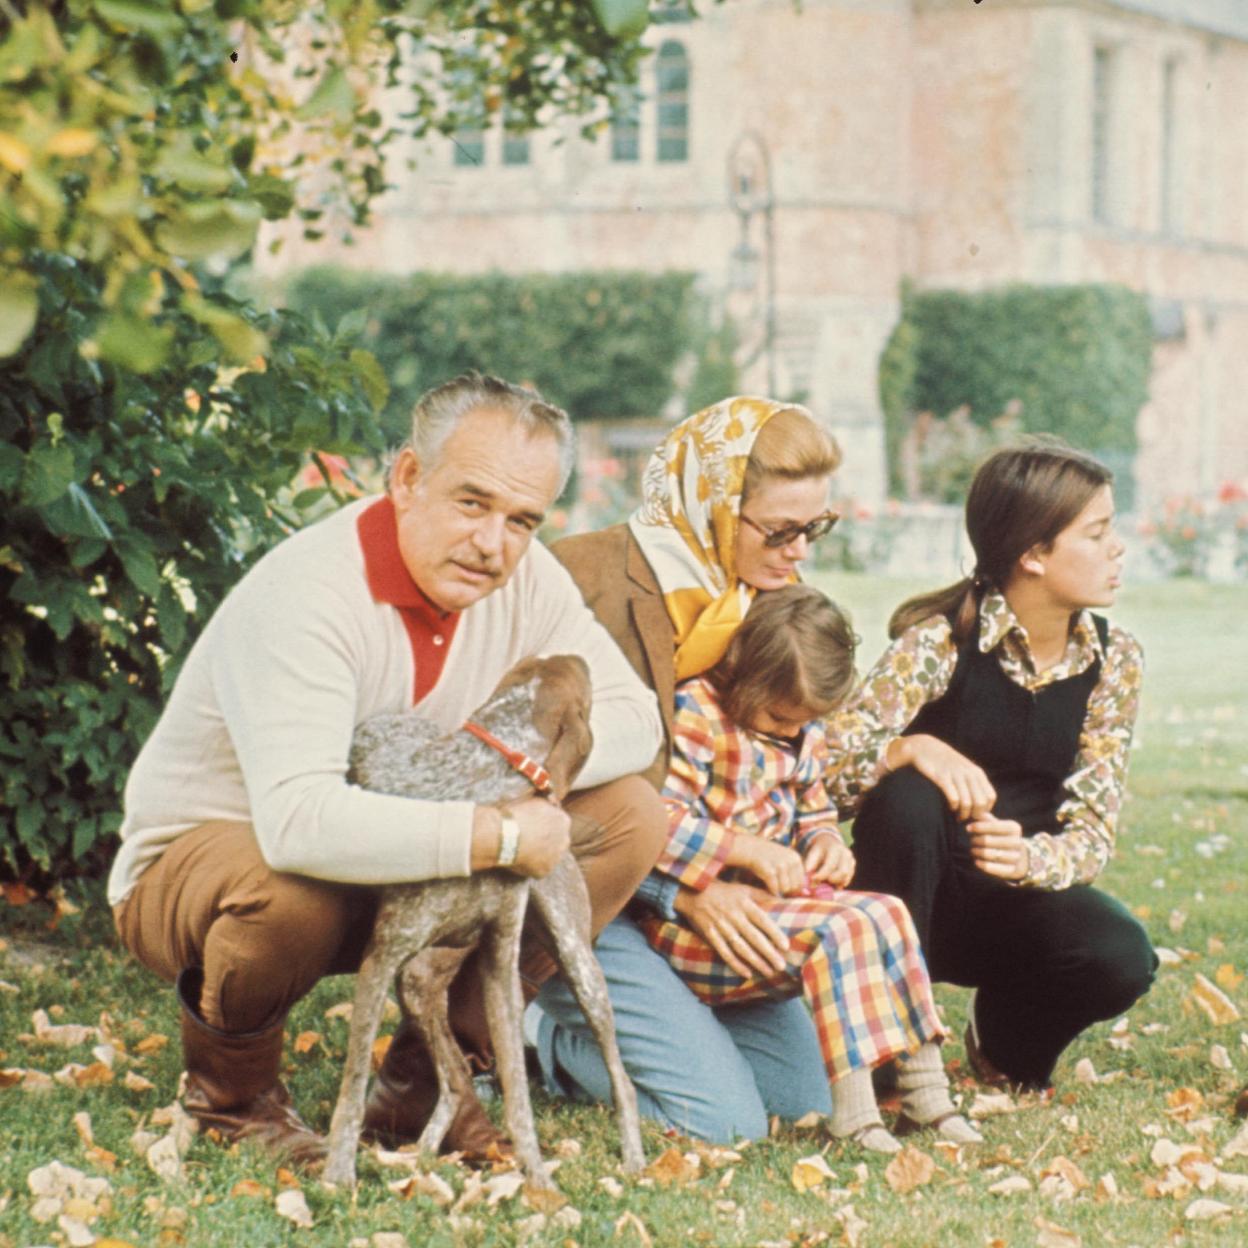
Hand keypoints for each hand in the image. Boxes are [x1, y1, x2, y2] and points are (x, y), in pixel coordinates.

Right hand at [471, 798, 569, 877]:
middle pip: (557, 840)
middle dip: (546, 839)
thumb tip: (549, 800)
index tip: (533, 824)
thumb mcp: (534, 800)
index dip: (545, 823)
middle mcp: (565, 839)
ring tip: (522, 849)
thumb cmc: (516, 812)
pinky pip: (539, 868)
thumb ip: (546, 801)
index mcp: (564, 820)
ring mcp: (556, 857)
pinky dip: (531, 866)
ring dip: (540, 853)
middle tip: (529, 838)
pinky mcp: (545, 871)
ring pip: (550, 856)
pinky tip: (519, 859)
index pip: (558, 822)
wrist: (504, 833)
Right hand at [674, 879, 789, 979]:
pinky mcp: (710, 935)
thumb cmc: (723, 890)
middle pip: (753, 937)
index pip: (762, 920)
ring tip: (768, 972)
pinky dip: (735, 963)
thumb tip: (782, 900)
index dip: (774, 933)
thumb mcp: (743, 888)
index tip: (786, 946)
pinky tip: (747, 973)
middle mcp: (733, 916)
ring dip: (755, 961)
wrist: (693, 891)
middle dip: (768, 952)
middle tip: (781, 966)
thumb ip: (762, 895)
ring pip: (740, 947)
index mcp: (743, 903)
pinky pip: (724, 952)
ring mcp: (721, 926)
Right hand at [732, 836, 807, 896]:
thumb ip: (794, 873)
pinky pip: (774, 888)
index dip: (792, 887)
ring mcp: (780, 865)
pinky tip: (766, 885)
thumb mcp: (784, 860)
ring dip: (777, 889)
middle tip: (775, 884)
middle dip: (785, 889)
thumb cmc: (767, 857)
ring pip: (785, 889)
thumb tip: (806, 892)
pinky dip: (770, 890)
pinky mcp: (770, 871)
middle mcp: (790, 861)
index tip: (782, 885)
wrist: (749, 847)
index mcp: (796, 858)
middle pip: (794, 887)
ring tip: (770, 883)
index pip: (801, 882)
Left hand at [803, 832, 854, 887]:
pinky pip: (847, 880)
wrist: (829, 842)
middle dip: (831, 881)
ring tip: (824, 882)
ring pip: (846, 878)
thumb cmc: (819, 850)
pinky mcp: (852, 867)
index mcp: (835, 849)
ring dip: (835, 884)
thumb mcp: (812, 854)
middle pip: (843, 873)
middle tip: (820, 883)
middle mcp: (846, 854)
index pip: (830, 866)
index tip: (812, 881)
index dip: (821, 876)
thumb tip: (809, 884)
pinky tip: (830, 882)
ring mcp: (851, 860)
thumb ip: (810, 867)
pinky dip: (839, 884)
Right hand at [889, 734, 995, 820]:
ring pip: (967, 803)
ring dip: (963, 814)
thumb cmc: (946, 763)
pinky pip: (953, 798)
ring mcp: (956, 776)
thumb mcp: (965, 769)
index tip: (975, 813)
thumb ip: (975, 784)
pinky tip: (950, 807)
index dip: (985, 809)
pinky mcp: (942, 778)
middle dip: (974, 815)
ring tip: (958, 816)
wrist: (925, 748)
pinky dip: (953, 807)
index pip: (990, 797)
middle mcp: (969, 774)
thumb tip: (983, 806)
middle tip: (966, 817)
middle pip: (980, 803)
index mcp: (977, 773)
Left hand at [967, 815, 1027, 880]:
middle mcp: (1017, 842)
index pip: (993, 826)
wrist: (1019, 855)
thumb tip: (974, 812)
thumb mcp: (997, 825)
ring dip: (977, 852)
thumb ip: (986, 818)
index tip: (968, 828)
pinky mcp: (1012, 870)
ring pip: (990, 854)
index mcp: (1014, 828)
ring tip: (973, 850)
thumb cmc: (1002, 836)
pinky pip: (995, 868)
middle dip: (976, 840)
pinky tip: (977, 861)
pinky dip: (984, 865)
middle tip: (971, 841)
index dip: (978, 827)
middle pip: (988, 840)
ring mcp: (1016, 857)